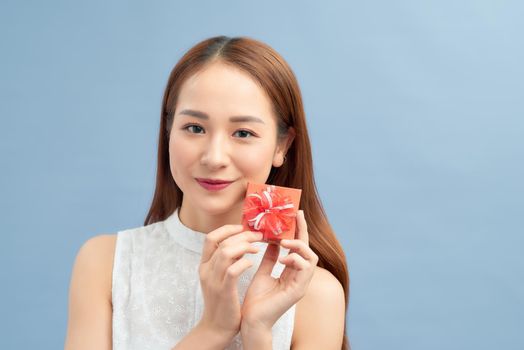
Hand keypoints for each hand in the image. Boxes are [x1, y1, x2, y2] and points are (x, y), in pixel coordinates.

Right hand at [197, 224, 263, 339]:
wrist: (217, 327)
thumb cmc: (223, 300)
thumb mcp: (219, 277)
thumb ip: (226, 260)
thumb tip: (240, 243)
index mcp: (204, 265)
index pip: (210, 237)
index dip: (227, 229)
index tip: (242, 227)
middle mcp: (206, 270)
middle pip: (222, 242)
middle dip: (243, 235)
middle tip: (258, 236)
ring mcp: (213, 280)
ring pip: (226, 253)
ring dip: (245, 246)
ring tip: (257, 249)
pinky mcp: (224, 291)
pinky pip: (233, 270)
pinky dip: (244, 263)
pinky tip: (252, 263)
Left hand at [240, 210, 318, 330]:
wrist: (251, 319)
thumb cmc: (256, 299)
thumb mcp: (262, 272)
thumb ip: (269, 258)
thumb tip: (272, 241)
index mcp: (291, 272)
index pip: (298, 247)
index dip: (298, 230)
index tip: (295, 213)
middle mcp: (299, 277)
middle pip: (308, 249)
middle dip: (303, 231)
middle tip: (296, 217)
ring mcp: (301, 284)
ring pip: (311, 258)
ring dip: (299, 246)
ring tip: (284, 242)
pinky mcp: (299, 291)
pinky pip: (306, 270)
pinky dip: (296, 260)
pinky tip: (283, 258)